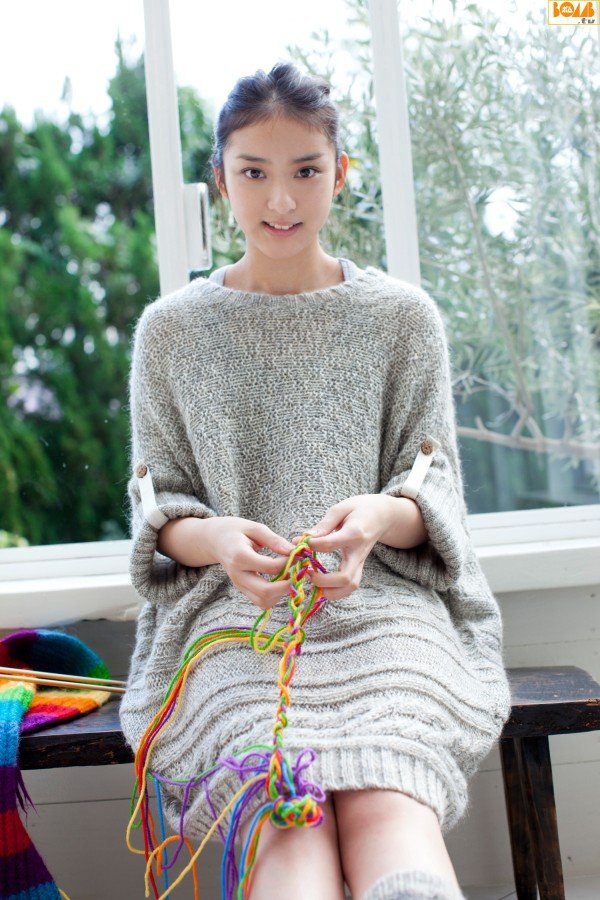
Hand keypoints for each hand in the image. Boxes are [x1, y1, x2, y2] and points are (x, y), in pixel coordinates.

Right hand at [204, 516, 296, 610]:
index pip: (269, 567)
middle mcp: (237, 575)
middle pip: (265, 592)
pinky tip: (280, 581)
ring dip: (281, 593)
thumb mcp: (254, 528)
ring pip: (263, 602)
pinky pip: (260, 601)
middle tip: (300, 573)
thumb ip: (273, 539)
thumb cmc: (235, 531)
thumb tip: (292, 551)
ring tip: (290, 576)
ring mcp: (239, 585)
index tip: (298, 555)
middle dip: (287, 585)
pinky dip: (274, 596)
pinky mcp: (242, 590)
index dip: (288, 563)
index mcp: (239, 557)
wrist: (215, 540)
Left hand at [291, 494, 405, 601]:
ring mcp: (360, 562)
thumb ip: (324, 525)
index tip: (301, 542)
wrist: (383, 516)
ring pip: (350, 587)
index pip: (330, 544)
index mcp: (354, 533)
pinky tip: (322, 583)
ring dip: (331, 591)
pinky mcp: (359, 567)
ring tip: (313, 580)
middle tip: (307, 573)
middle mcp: (359, 552)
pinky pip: (350, 586)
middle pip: (345, 578)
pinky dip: (336, 590)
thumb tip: (304, 538)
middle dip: (323, 581)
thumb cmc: (359, 509)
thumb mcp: (341, 509)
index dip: (312, 545)